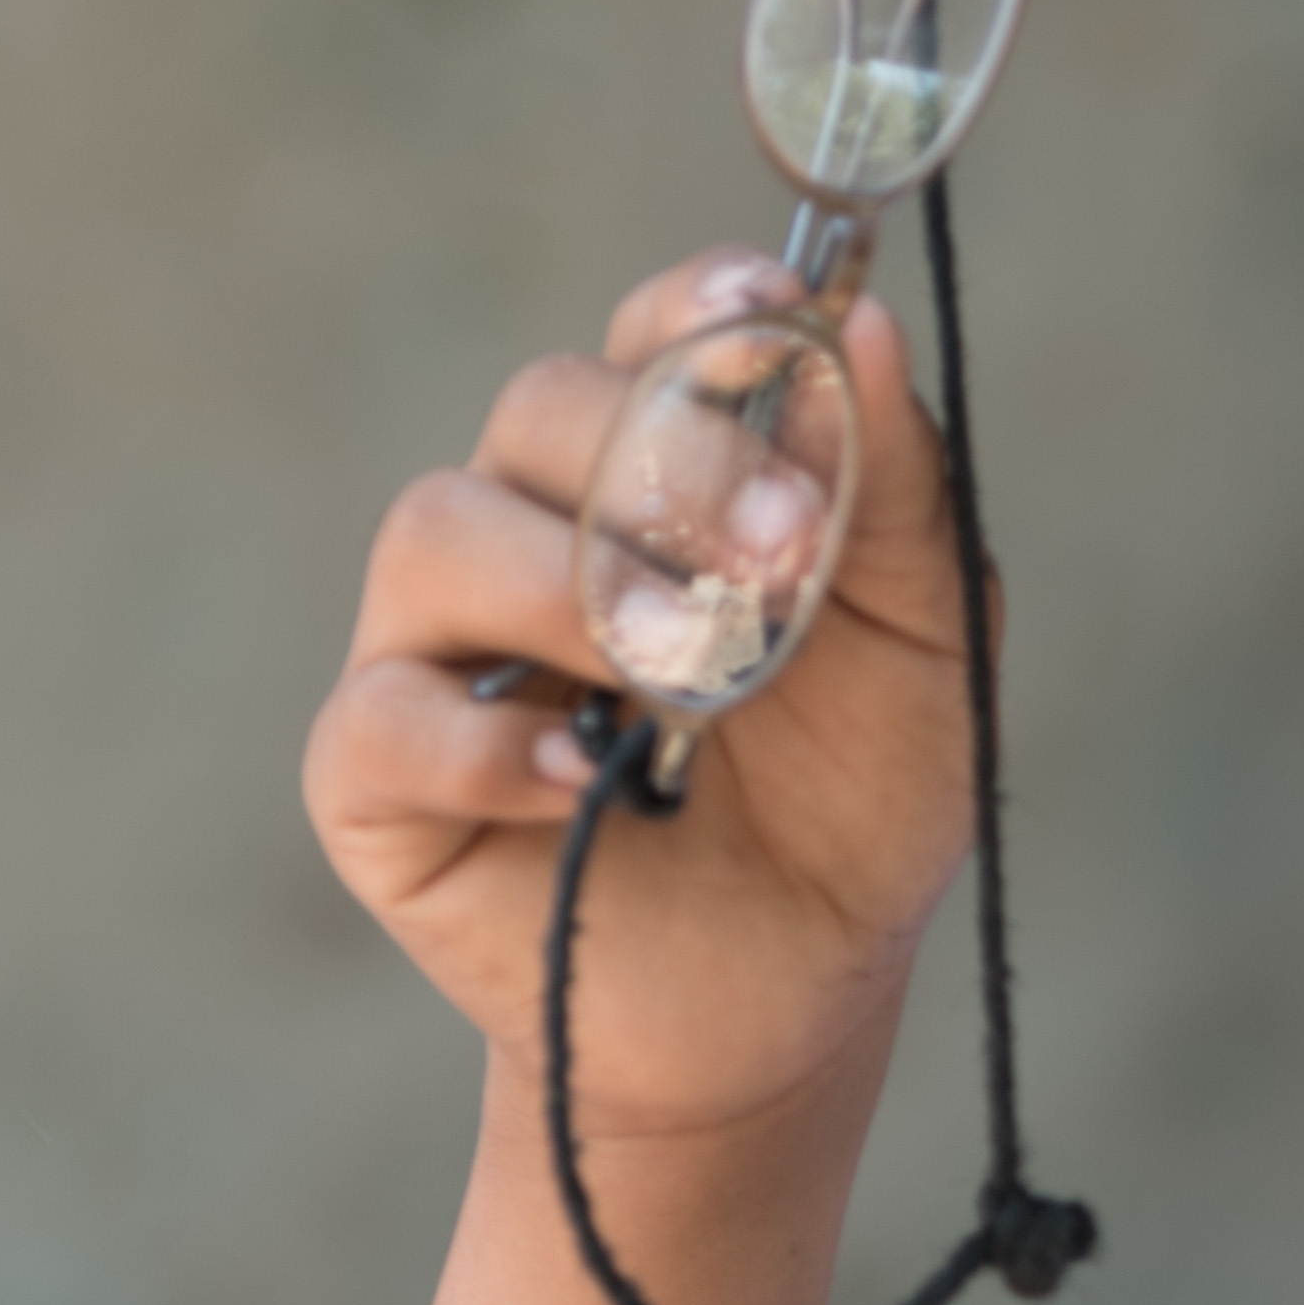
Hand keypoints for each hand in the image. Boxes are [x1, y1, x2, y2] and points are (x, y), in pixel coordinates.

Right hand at [306, 251, 978, 1144]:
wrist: (801, 994)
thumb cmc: (856, 806)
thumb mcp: (927, 653)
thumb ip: (897, 499)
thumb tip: (862, 322)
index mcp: (660, 479)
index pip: (647, 339)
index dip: (696, 310)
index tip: (774, 312)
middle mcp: (532, 531)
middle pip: (539, 409)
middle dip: (665, 464)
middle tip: (782, 554)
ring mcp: (436, 647)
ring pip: (437, 529)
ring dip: (573, 585)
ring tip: (687, 673)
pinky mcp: (375, 777)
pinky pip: (384, 714)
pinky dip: (492, 740)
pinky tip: (591, 780)